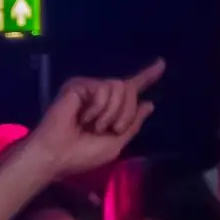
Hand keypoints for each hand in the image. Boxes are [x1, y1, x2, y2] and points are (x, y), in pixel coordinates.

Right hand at [29, 62, 165, 177]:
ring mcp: (90, 88)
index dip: (147, 76)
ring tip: (93, 126)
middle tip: (109, 130)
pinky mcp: (79, 85)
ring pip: (120, 88)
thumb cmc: (82, 155)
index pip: (132, 89)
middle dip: (126, 113)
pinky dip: (98, 108)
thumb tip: (149, 103)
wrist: (58, 155)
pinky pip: (103, 89)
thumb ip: (133, 124)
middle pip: (130, 89)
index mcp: (111, 109)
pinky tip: (82, 118)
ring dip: (111, 113)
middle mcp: (101, 95)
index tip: (162, 63)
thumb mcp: (116, 144)